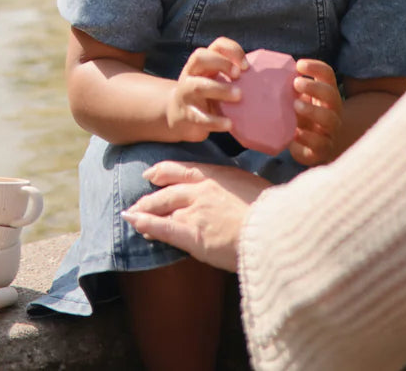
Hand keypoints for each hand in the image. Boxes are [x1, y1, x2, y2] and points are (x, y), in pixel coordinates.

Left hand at [123, 161, 269, 271]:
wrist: (273, 228)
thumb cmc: (271, 211)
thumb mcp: (252, 186)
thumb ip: (234, 187)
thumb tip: (233, 192)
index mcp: (216, 176)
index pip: (183, 171)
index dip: (164, 172)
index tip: (151, 174)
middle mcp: (201, 190)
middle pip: (168, 191)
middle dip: (151, 198)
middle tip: (138, 203)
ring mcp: (194, 210)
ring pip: (163, 208)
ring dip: (145, 213)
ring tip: (132, 216)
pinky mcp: (192, 233)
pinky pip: (163, 227)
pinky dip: (146, 224)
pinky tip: (134, 223)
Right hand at [166, 37, 246, 141]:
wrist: (178, 116)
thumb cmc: (206, 96)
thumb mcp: (215, 80)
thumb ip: (232, 77)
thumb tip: (271, 80)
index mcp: (202, 63)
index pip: (216, 46)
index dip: (232, 50)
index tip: (246, 65)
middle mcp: (191, 73)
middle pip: (200, 57)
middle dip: (221, 63)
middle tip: (239, 75)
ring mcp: (185, 93)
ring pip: (198, 85)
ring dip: (220, 89)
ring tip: (239, 96)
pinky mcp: (186, 114)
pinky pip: (199, 117)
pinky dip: (215, 121)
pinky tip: (228, 124)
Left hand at [290, 58, 342, 166]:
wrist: (311, 146)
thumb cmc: (299, 114)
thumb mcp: (295, 98)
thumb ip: (285, 86)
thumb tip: (258, 70)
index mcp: (326, 93)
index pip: (327, 74)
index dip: (316, 67)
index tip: (299, 65)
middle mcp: (332, 110)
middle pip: (331, 95)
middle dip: (315, 87)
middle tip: (296, 83)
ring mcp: (329, 130)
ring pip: (330, 120)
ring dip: (313, 111)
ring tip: (295, 106)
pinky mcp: (322, 149)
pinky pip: (320, 145)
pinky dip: (307, 139)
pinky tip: (294, 135)